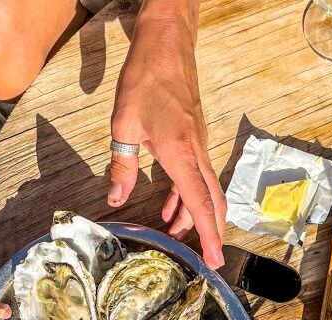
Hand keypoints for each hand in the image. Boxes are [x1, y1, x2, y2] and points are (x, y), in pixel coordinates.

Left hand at [107, 0, 226, 268]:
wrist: (167, 47)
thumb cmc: (146, 80)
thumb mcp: (124, 124)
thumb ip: (122, 164)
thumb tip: (116, 197)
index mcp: (181, 154)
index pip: (200, 204)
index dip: (207, 236)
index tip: (215, 260)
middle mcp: (197, 154)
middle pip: (212, 203)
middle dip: (211, 233)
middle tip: (209, 260)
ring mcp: (199, 147)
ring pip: (205, 191)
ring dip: (195, 216)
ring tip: (177, 235)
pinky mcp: (194, 140)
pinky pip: (197, 176)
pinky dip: (187, 196)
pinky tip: (170, 207)